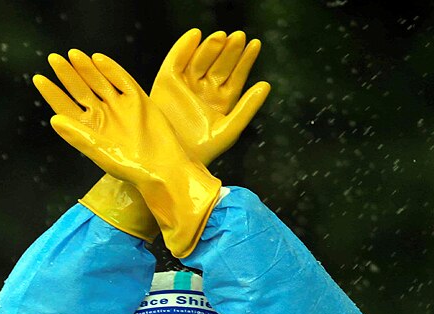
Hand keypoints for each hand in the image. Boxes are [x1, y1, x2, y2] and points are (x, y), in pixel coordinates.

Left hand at [33, 51, 221, 257]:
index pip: (66, 107)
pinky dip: (111, 70)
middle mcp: (102, 116)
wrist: (164, 168)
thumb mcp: (100, 152)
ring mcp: (119, 106)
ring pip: (99, 82)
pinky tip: (98, 59)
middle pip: (80, 91)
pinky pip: (122, 80)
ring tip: (72, 55)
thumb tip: (54, 119)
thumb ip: (79, 136)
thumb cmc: (131, 167)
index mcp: (89, 130)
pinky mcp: (138, 100)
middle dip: (67, 75)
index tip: (39, 78)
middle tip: (53, 59)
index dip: (52, 93)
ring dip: (86, 69)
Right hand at [151, 29, 270, 165]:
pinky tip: (195, 35)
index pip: (237, 74)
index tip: (255, 44)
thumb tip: (266, 84)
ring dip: (210, 46)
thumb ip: (248, 107)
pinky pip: (176, 61)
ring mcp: (186, 85)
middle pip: (220, 64)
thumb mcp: (230, 129)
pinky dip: (183, 47)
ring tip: (221, 36)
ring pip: (200, 59)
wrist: (173, 159)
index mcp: (223, 100)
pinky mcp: (166, 82)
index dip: (246, 59)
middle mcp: (205, 90)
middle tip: (239, 37)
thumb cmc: (203, 150)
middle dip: (229, 50)